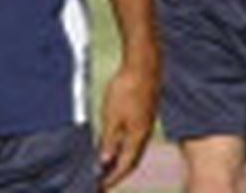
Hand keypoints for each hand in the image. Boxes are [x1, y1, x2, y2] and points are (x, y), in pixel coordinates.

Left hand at [98, 52, 158, 187]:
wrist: (143, 65)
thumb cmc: (127, 89)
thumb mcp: (112, 117)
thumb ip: (109, 140)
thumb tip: (104, 161)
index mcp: (137, 138)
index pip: (125, 166)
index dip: (112, 178)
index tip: (100, 187)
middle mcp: (144, 134)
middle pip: (131, 160)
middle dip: (116, 172)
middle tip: (102, 181)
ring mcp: (145, 124)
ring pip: (132, 149)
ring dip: (119, 159)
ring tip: (104, 166)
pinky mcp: (143, 114)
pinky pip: (132, 137)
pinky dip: (122, 145)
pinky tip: (112, 142)